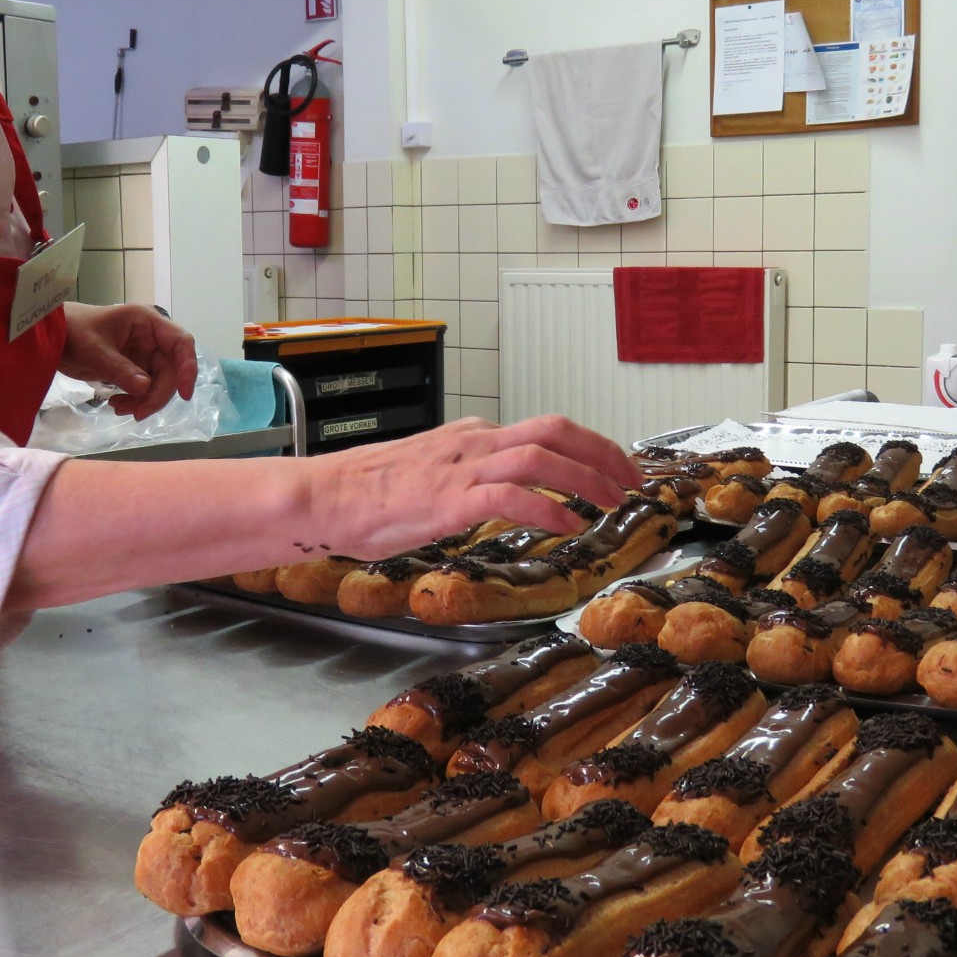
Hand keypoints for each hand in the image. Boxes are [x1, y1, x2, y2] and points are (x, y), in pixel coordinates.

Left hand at [58, 302, 197, 419]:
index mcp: (146, 322)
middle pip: (171, 370)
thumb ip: (120, 369)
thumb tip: (146, 388)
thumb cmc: (72, 332)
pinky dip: (134, 400)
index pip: (180, 343)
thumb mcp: (94, 351)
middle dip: (157, 395)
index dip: (188, 367)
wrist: (52, 337)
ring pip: (159, 383)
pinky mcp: (134, 368)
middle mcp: (150, 338)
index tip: (185, 394)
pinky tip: (115, 405)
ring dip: (144, 401)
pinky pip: (144, 388)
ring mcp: (143, 354)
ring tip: (119, 409)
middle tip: (138, 414)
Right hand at [307, 415, 640, 560]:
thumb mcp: (431, 474)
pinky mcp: (448, 499)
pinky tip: (568, 527)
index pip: (543, 429)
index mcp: (471, 437)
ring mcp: (461, 469)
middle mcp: (472, 443)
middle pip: (554, 430)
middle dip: (601, 453)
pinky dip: (547, 510)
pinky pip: (510, 497)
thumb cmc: (368, 494)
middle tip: (630, 481)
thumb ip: (469, 478)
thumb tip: (502, 493)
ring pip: (540, 457)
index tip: (613, 468)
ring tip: (611, 503)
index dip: (588, 446)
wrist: (325, 497)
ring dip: (585, 478)